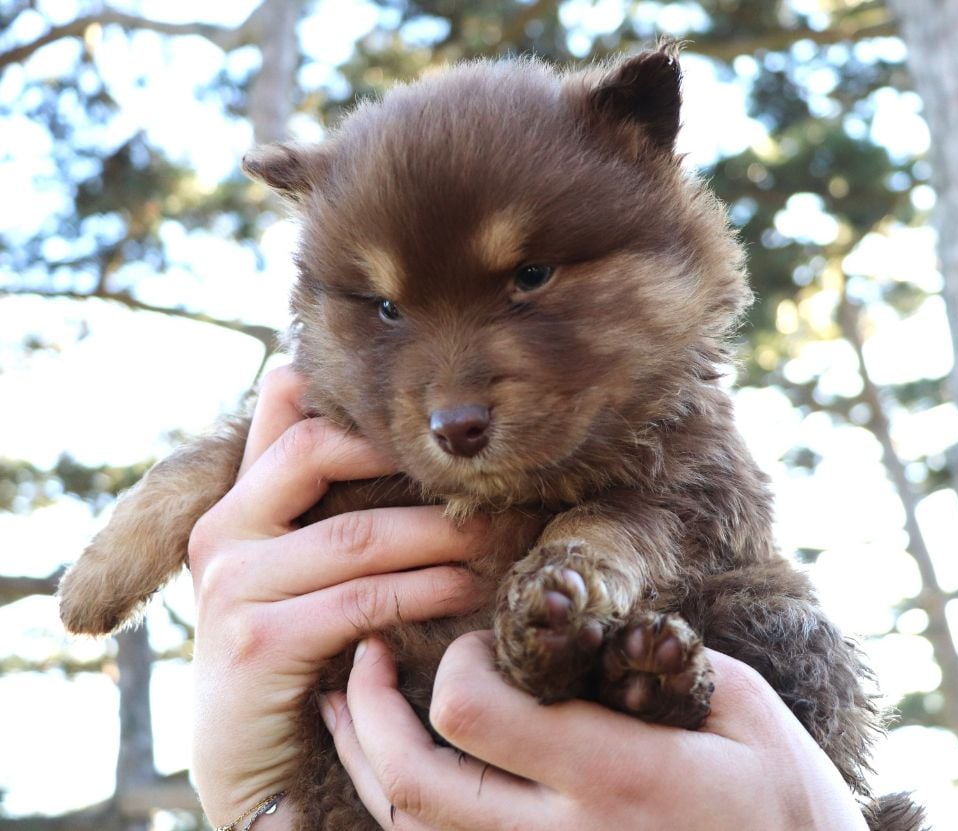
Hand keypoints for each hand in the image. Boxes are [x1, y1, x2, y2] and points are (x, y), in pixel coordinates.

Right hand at [189, 366, 488, 827]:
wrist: (251, 762)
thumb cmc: (292, 655)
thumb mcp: (295, 573)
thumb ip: (323, 511)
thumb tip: (396, 442)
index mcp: (232, 505)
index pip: (281, 412)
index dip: (350, 401)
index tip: (427, 417)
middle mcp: (221, 533)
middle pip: (315, 453)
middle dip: (404, 460)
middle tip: (480, 475)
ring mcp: (233, 587)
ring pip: (355, 535)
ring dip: (438, 534)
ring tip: (496, 536)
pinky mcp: (258, 643)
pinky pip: (361, 600)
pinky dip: (424, 591)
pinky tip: (466, 589)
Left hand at [322, 632, 868, 830]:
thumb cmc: (791, 806)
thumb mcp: (745, 709)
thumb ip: (656, 661)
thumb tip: (583, 626)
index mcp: (617, 775)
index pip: (473, 714)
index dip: (458, 662)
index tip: (485, 636)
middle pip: (415, 785)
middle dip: (370, 714)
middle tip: (364, 657)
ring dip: (364, 764)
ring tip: (349, 707)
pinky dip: (405, 810)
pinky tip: (393, 772)